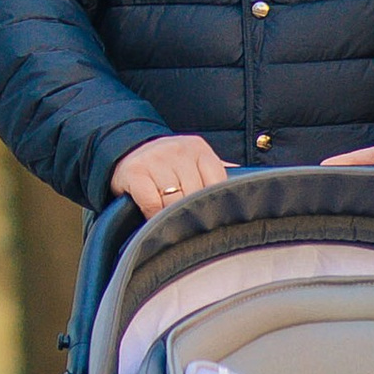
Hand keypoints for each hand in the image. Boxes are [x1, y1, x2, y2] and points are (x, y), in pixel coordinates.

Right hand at [111, 135, 231, 218]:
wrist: (124, 151)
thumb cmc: (166, 164)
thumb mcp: (192, 161)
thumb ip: (215, 172)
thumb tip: (249, 183)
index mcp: (198, 148)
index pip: (217, 181)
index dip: (214, 203)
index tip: (212, 217)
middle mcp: (178, 150)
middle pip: (195, 193)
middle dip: (192, 212)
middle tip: (191, 226)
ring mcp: (156, 159)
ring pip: (173, 200)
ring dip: (172, 216)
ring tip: (172, 223)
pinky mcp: (135, 172)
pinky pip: (151, 202)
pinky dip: (153, 215)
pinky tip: (153, 218)